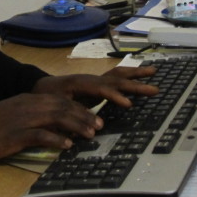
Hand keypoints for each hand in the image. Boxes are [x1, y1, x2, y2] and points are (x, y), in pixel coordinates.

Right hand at [0, 93, 102, 160]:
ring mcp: (23, 119)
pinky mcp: (17, 134)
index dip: (80, 108)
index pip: (61, 100)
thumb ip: (35, 116)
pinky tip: (67, 145)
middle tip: (99, 125)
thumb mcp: (16, 114)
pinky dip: (56, 139)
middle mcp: (30, 105)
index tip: (94, 117)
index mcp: (30, 100)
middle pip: (63, 106)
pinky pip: (41, 135)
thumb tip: (56, 126)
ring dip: (76, 125)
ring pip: (57, 117)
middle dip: (84, 116)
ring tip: (91, 134)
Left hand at [31, 65, 158, 107]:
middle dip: (136, 85)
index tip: (129, 106)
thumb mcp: (55, 108)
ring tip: (154, 72)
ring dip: (136, 73)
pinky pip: (116, 77)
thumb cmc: (47, 97)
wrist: (41, 87)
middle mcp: (91, 79)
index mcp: (80, 84)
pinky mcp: (98, 83)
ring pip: (118, 74)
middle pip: (116, 79)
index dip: (116, 97)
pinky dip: (129, 75)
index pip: (102, 90)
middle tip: (155, 90)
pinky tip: (140, 74)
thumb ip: (71, 114)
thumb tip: (89, 125)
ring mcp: (95, 80)